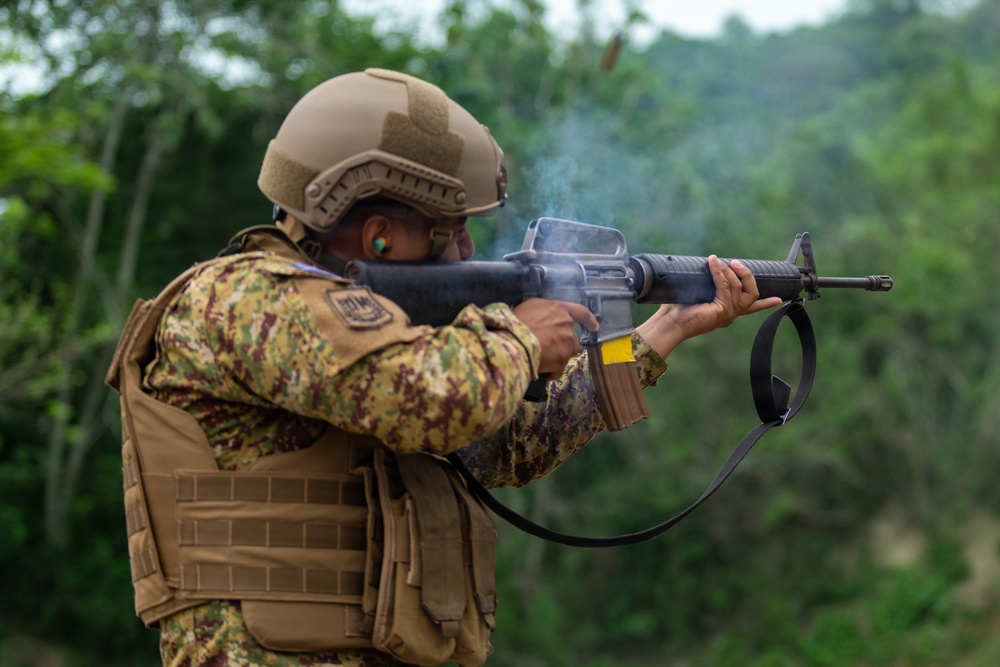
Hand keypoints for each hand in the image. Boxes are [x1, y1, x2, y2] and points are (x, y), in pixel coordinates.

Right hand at [512, 299, 599, 374]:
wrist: (513, 340)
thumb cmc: (517, 321)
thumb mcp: (530, 306)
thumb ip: (543, 310)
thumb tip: (545, 316)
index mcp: (560, 309)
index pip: (581, 312)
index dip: (588, 320)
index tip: (595, 327)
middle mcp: (567, 325)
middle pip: (572, 337)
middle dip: (563, 343)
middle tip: (548, 347)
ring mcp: (566, 343)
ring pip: (567, 353)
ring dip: (558, 357)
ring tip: (543, 358)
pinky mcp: (562, 360)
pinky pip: (558, 369)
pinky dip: (551, 371)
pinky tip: (541, 370)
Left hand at [636, 256, 782, 358]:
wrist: (669, 323)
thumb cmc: (678, 307)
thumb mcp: (698, 290)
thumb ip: (709, 281)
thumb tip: (711, 261)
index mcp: (727, 311)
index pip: (751, 306)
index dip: (766, 303)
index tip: (778, 299)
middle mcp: (730, 314)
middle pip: (752, 293)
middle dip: (747, 275)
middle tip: (736, 263)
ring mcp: (728, 314)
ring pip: (739, 288)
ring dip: (728, 271)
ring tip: (715, 261)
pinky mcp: (721, 311)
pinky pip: (725, 288)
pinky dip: (720, 273)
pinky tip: (712, 264)